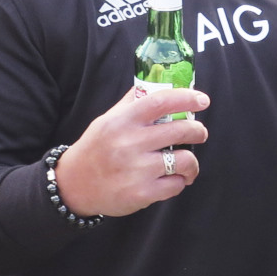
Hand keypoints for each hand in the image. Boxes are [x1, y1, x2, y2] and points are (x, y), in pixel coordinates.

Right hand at [54, 87, 208, 216]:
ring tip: (186, 164)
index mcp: (122, 121)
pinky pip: (177, 184)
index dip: (186, 98)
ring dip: (192, 163)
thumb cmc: (97, 148)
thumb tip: (158, 82)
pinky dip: (180, 182)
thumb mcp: (108, 119)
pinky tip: (172, 179)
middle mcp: (129, 143)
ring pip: (185, 160)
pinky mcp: (142, 193)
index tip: (202, 100)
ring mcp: (136, 170)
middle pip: (182, 130)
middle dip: (198, 131)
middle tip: (199, 133)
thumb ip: (132, 102)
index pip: (161, 101)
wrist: (74, 185)